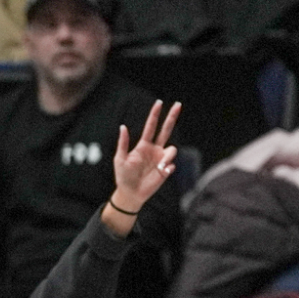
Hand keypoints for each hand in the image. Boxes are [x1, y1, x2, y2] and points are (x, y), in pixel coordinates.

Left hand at [109, 100, 181, 215]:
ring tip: (159, 167)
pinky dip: (167, 168)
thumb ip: (123, 143)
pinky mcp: (166, 170)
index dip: (155, 115)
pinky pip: (171, 165)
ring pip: (172, 149)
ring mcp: (161, 159)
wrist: (130, 193)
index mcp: (143, 145)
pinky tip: (161, 173)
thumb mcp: (120, 159)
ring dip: (167, 157)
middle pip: (166, 130)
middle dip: (172, 117)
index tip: (159, 103)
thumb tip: (123, 126)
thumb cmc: (123, 176)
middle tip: (178, 104)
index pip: (151, 127)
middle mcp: (154, 150)